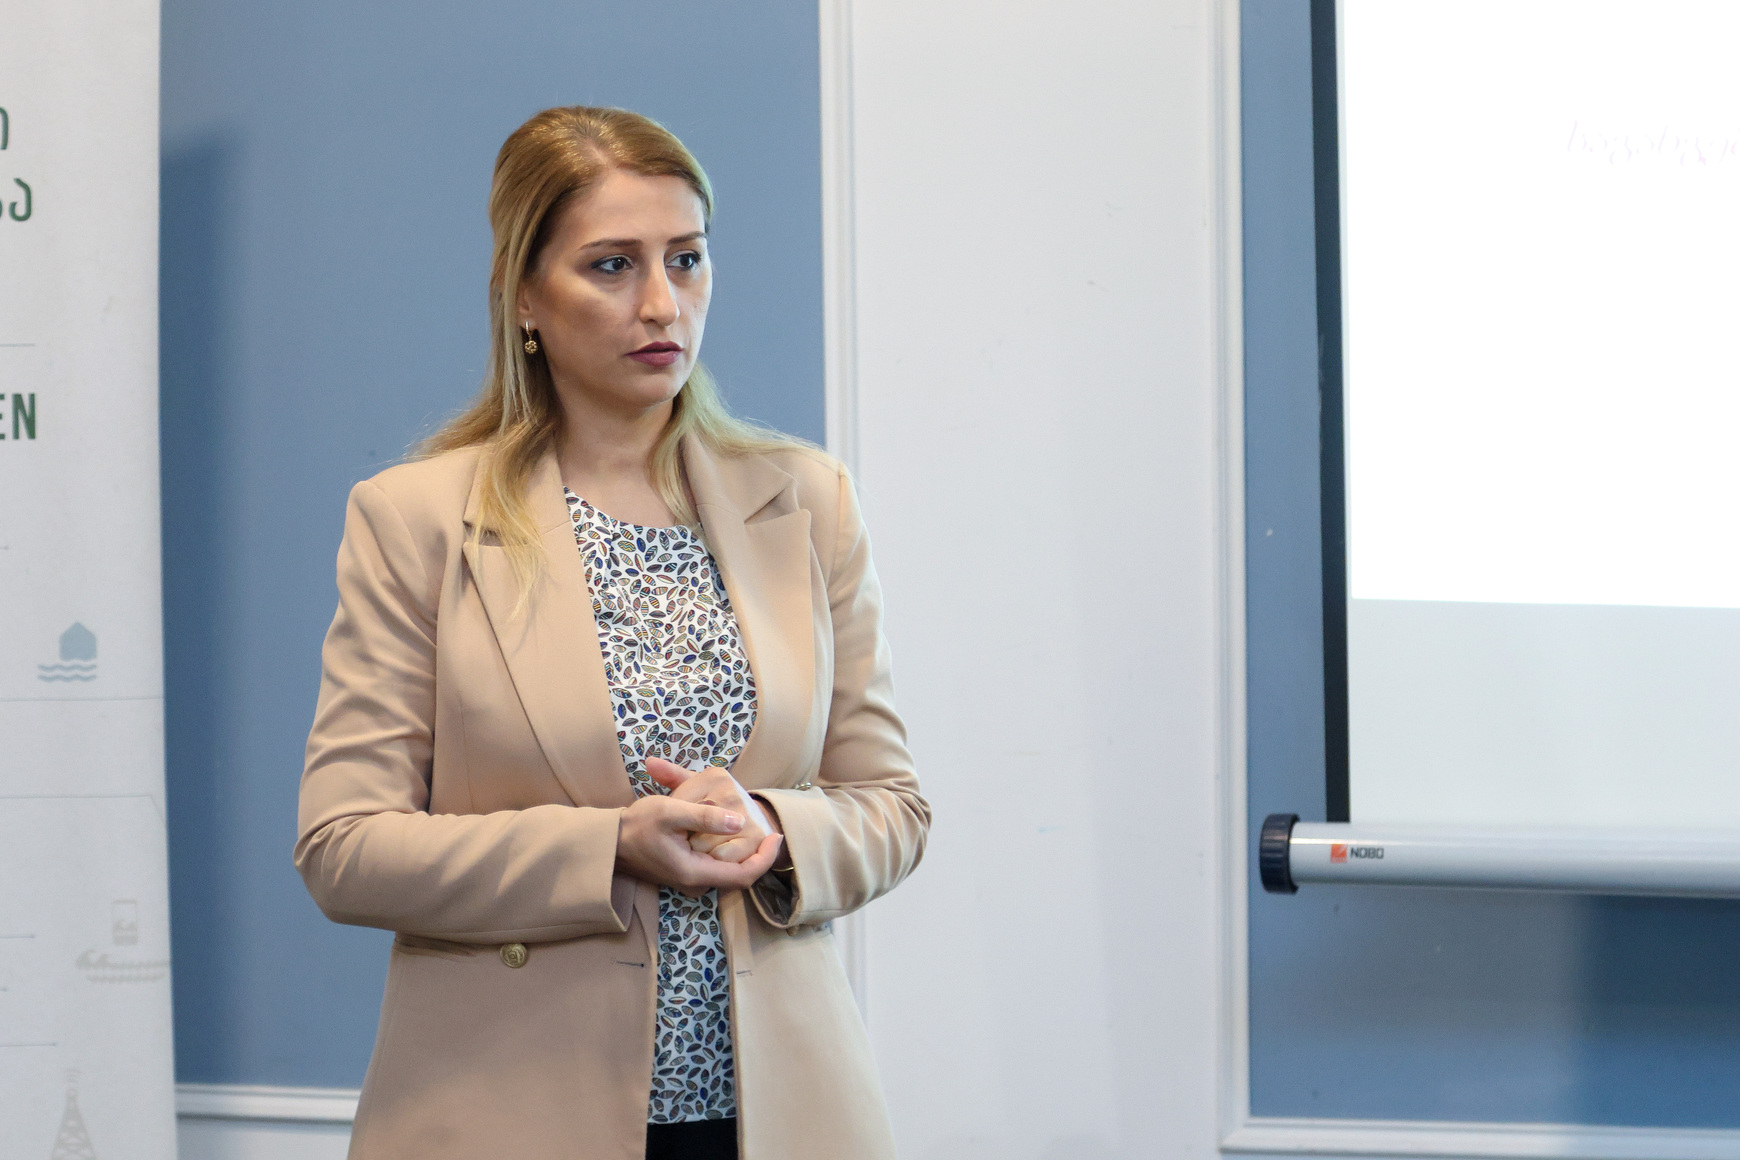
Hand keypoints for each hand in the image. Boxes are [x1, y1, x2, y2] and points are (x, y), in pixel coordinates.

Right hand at [615, 773, 783, 896]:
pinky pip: (716, 865)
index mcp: (696, 873)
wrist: (609, 842)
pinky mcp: (686, 872)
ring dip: (743, 851)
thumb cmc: (637, 826)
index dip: (766, 858)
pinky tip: (730, 829)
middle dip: (758, 854)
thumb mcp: (670, 813)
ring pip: (729, 870)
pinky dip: (727, 849)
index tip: (777, 835)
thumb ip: (705, 817)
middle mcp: (696, 883)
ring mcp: (691, 880)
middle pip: (740, 875)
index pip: (745, 876)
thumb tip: (739, 822)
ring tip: (755, 826)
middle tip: (770, 828)